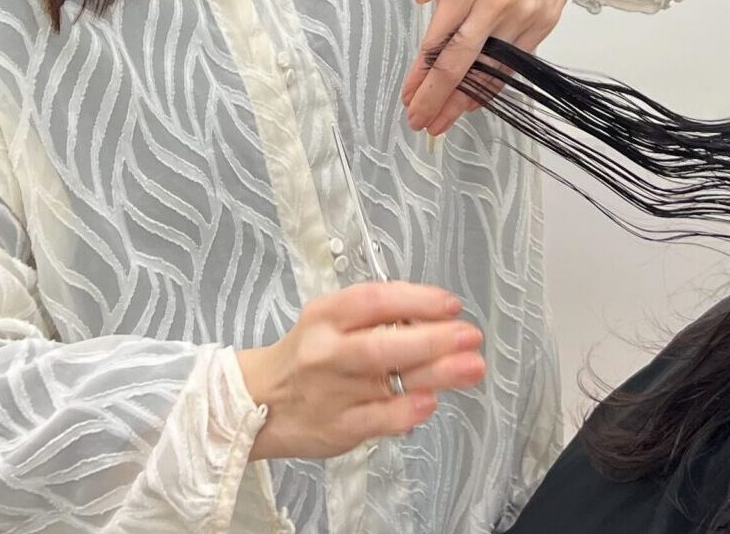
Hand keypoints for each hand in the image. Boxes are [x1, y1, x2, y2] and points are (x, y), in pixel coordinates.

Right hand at [236, 282, 486, 460]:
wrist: (258, 402)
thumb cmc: (310, 355)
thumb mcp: (333, 321)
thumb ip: (379, 319)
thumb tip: (439, 322)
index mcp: (326, 316)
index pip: (374, 300)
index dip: (417, 300)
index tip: (452, 305)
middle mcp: (326, 352)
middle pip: (382, 344)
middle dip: (433, 340)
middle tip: (470, 337)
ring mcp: (331, 392)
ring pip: (386, 382)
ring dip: (435, 374)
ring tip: (470, 367)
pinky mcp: (336, 428)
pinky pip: (378, 419)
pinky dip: (407, 411)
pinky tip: (431, 402)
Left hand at [401, 0, 621, 135]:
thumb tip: (423, 1)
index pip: (437, 39)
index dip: (420, 72)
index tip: (407, 94)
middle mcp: (495, 1)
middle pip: (460, 63)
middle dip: (436, 97)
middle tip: (419, 121)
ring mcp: (524, 14)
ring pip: (490, 68)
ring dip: (465, 100)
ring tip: (443, 121)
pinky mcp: (546, 20)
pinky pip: (516, 61)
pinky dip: (496, 83)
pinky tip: (478, 97)